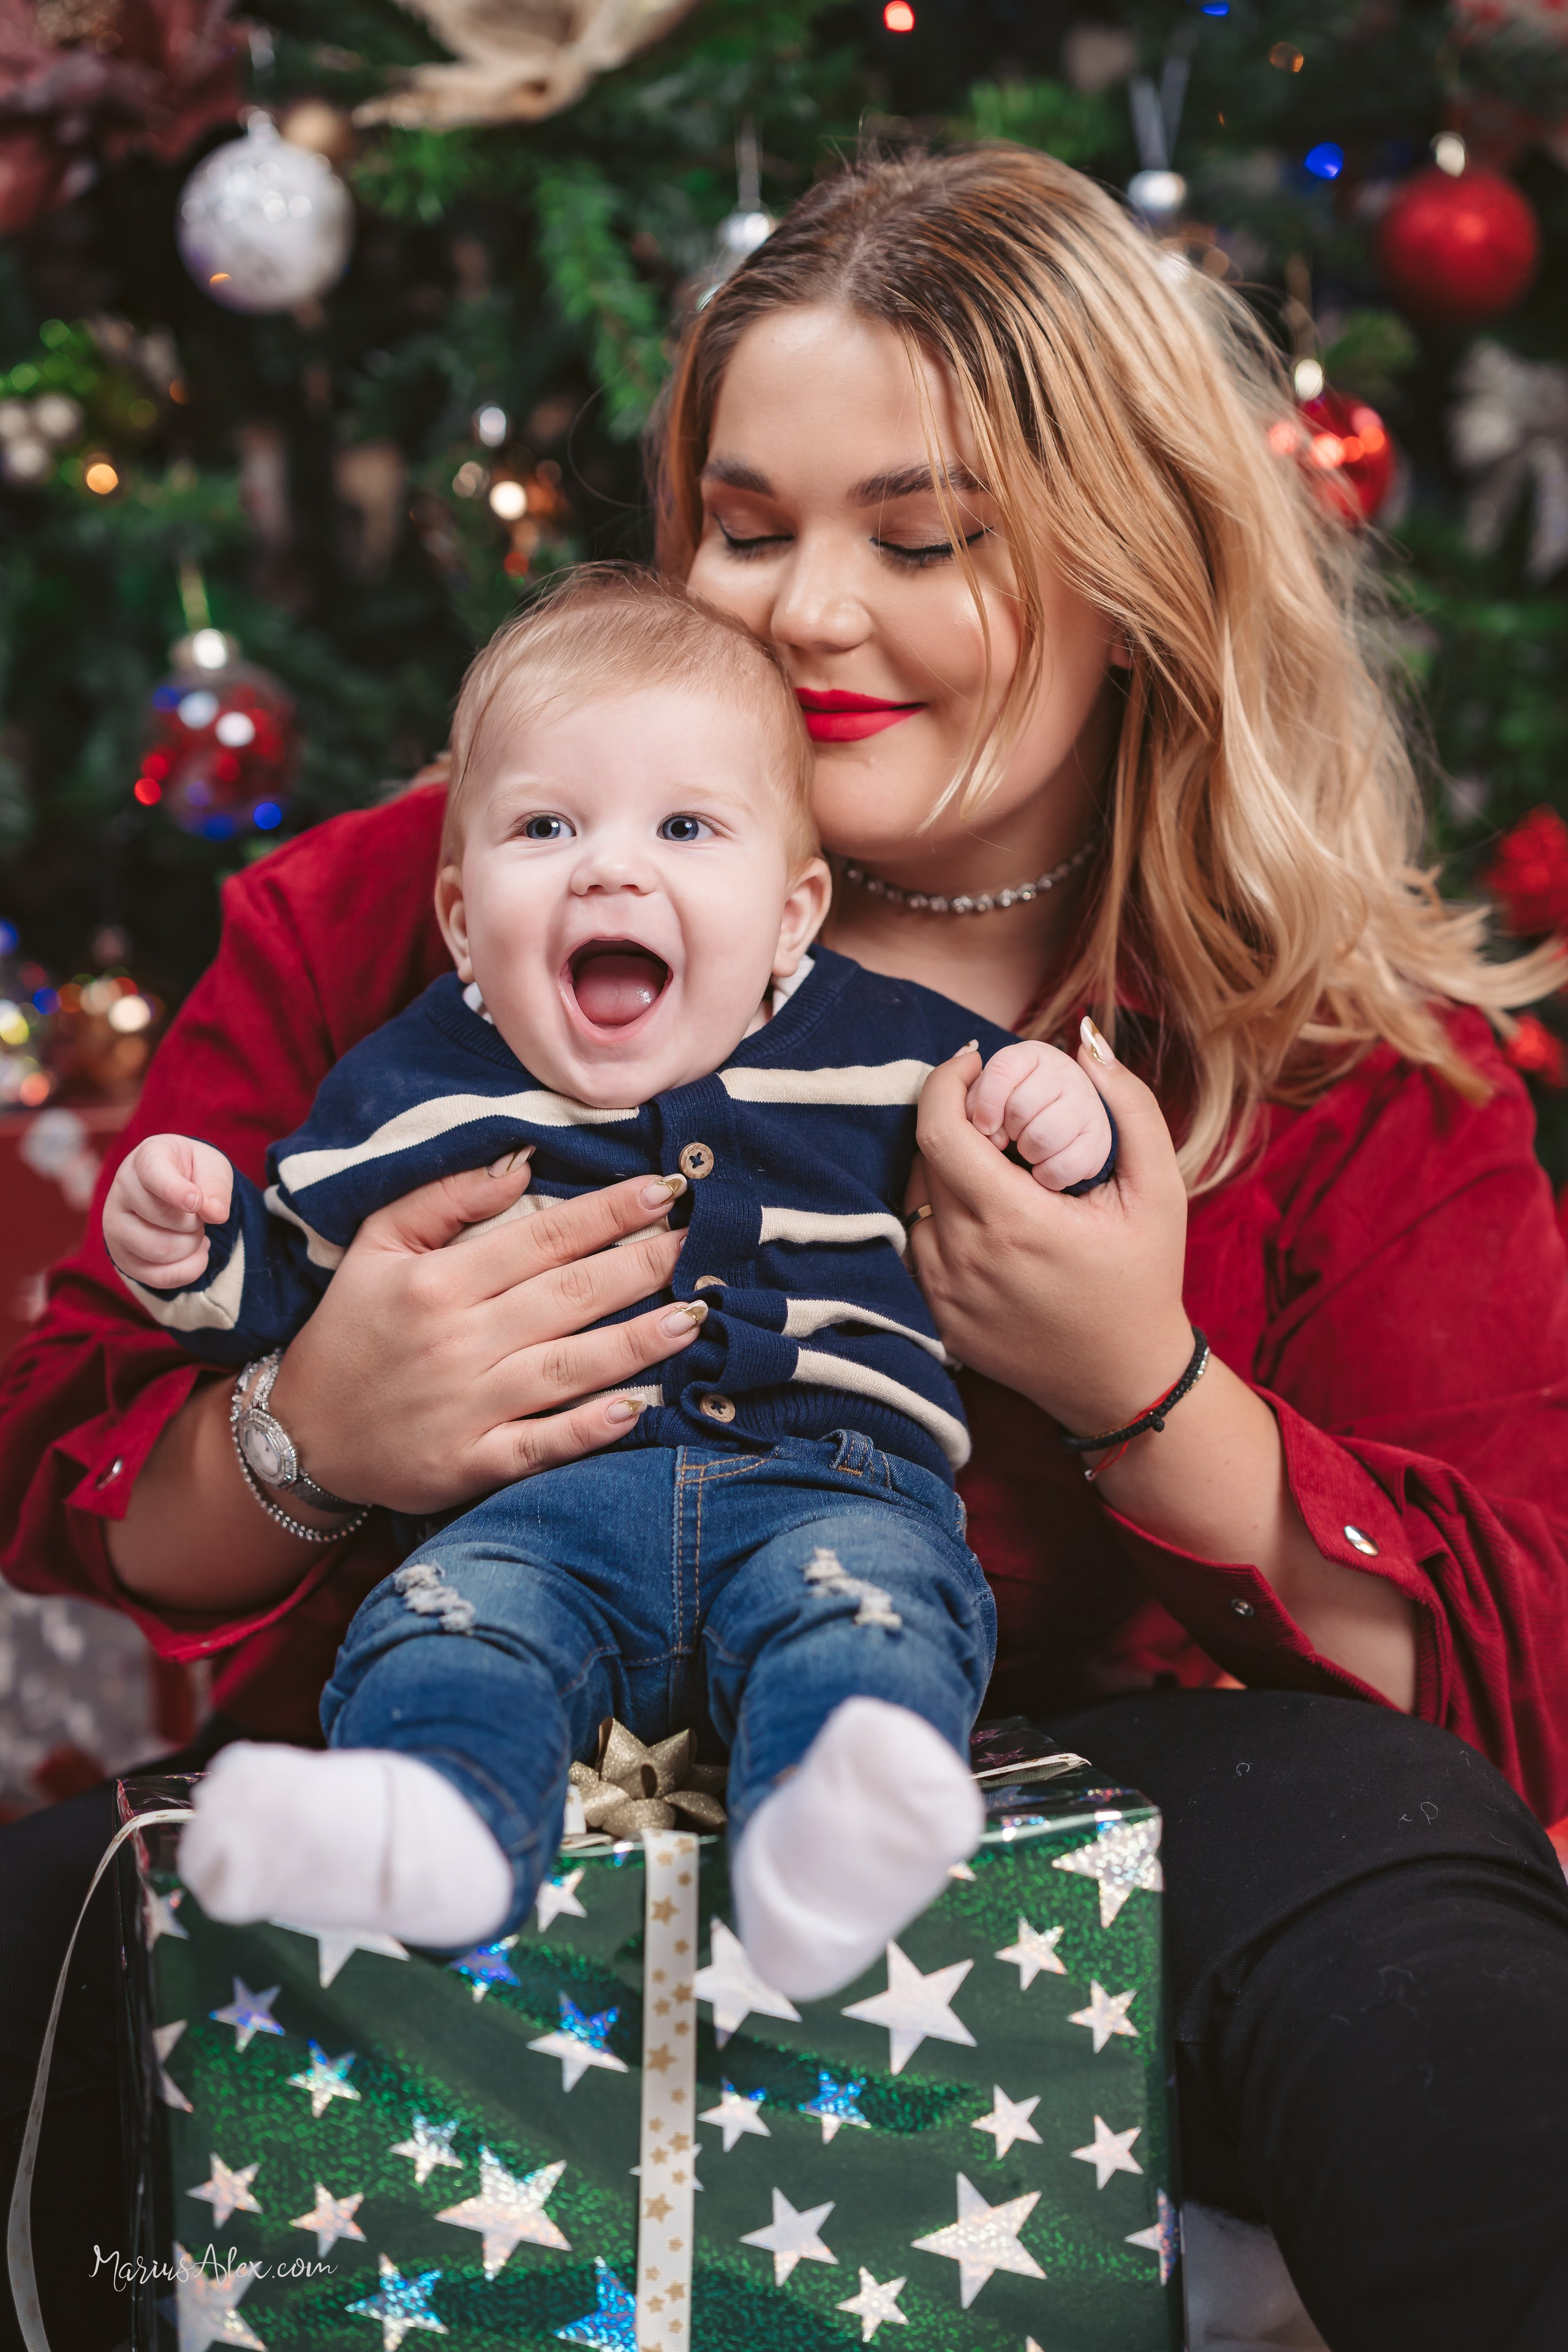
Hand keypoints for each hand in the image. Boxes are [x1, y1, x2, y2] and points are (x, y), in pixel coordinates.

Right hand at [103, 1134, 233, 1288]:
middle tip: (199, 1213)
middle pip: (164, 1217)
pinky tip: (193, 1252)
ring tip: (193, 1230)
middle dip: (195, 1221)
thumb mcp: (213, 1168)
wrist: (176, 1191)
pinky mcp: (121, 1258)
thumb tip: (215, 1214)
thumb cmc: (194, 1174)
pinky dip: (188, 1270)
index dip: (176, 1190)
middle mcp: (121, 1190)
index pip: (154, 1174)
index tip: (195, 1201)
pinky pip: (158, 1277)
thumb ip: (216, 1186)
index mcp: (146, 1158)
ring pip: (160, 1250)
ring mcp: (115, 1226)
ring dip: (191, 1245)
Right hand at [265, 1156, 702, 1513]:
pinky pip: (543, 1444)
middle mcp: (458, 1341)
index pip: (543, 1237)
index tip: (666, 1189)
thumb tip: (521, 1162)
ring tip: (696, 1314)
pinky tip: (641, 1407)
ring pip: (570, 1366)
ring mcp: (469, 1407)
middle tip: (703, 1241)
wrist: (301, 1435)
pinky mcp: (473, 1464)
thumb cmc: (349, 1330)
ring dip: (639, 1341)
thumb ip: (444, 1199)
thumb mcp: (375, 1246)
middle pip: (570, 1295)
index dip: (610, 1212)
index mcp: (438, 1282)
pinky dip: (591, 1428)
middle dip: (643, 1264)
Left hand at [909, 1024, 1191, 1435]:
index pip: (940, 1129)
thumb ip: (1129, 1107)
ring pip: (913, 1198)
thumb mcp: (1159, 1191)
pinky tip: (980, 1208)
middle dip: (952, 1116)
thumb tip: (1086, 1041)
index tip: (972, 1061)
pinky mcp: (935, 1316)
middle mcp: (964, 1258)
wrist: (1124, 1381)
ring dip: (941, 1164)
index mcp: (1013, 1222)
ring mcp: (942, 1292)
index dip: (946, 1081)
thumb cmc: (1144, 1281)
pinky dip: (936, 1211)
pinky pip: (915, 1241)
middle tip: (993, 1108)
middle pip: (924, 1156)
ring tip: (992, 1158)